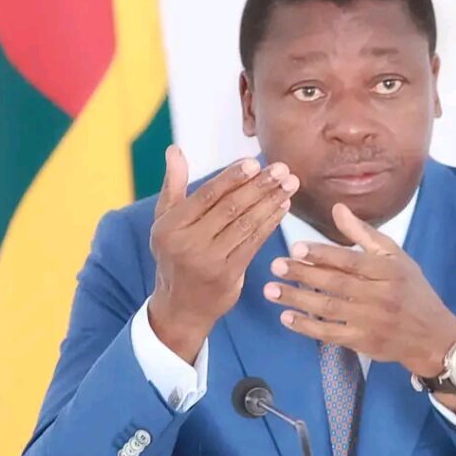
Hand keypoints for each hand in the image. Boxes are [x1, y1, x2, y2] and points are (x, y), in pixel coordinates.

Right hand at [149, 145, 298, 361]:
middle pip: (231, 208)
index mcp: (170, 225)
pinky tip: (283, 207)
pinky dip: (270, 224)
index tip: (255, 162)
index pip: (207, 195)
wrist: (181, 306)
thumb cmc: (175, 254)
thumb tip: (175, 149)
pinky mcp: (227, 275)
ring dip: (271, 202)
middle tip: (283, 169)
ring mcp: (208, 261)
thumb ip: (173, 185)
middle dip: (260, 186)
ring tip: (290, 184)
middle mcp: (187, 243)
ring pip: (246, 225)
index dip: (232, 177)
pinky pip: (254, 243)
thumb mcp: (165, 222)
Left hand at [262, 202, 455, 379]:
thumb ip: (365, 234)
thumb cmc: (413, 291)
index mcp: (388, 271)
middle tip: (276, 266)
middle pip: (336, 284)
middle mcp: (380, 295)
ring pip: (329, 309)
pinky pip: (330, 334)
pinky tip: (287, 317)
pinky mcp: (363, 341)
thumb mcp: (396, 257)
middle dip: (303, 274)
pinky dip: (307, 327)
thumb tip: (337, 208)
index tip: (296, 247)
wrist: (432, 336)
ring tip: (272, 290)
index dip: (323, 254)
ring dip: (298, 299)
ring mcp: (371, 321)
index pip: (352, 261)